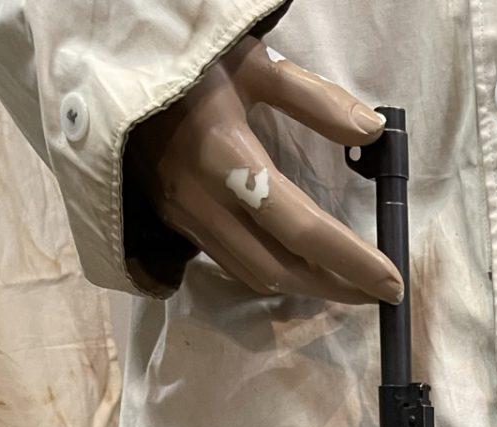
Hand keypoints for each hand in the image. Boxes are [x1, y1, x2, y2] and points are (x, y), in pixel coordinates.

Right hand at [127, 34, 403, 302]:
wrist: (106, 72)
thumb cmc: (186, 66)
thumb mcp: (252, 64)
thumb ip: (315, 100)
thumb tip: (372, 130)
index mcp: (225, 154)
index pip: (300, 226)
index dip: (350, 259)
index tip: (390, 279)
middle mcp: (203, 198)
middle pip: (279, 268)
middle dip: (334, 287)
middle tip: (377, 292)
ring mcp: (185, 218)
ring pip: (254, 275)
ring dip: (306, 288)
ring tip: (348, 285)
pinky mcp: (177, 225)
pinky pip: (232, 265)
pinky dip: (273, 275)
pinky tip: (301, 270)